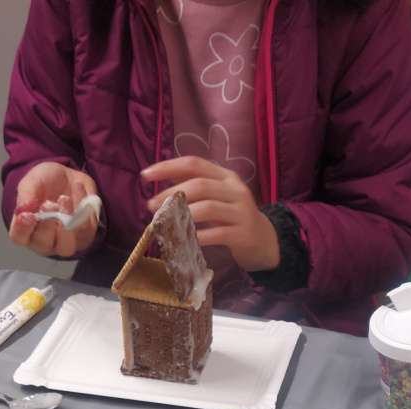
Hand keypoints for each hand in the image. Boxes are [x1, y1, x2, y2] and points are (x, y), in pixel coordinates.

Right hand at [10, 162, 98, 257]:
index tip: (28, 215)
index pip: (19, 237)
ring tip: (65, 198)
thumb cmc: (46, 182)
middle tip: (50, 204)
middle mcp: (43, 241)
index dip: (23, 229)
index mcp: (25, 229)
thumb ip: (26, 195)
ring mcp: (64, 243)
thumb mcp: (32, 181)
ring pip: (66, 247)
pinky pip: (85, 231)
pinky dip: (83, 210)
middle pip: (44, 245)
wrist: (70, 176)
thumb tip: (24, 209)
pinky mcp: (84, 237)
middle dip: (48, 224)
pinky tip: (78, 190)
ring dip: (67, 223)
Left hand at [142, 157, 279, 272]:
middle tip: (151, 206)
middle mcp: (235, 189)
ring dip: (182, 215)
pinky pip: (217, 234)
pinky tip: (183, 241)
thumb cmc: (233, 218)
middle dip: (172, 194)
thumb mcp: (216, 197)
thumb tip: (162, 180)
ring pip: (208, 208)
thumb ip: (194, 186)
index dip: (168, 167)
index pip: (194, 164)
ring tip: (163, 223)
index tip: (145, 175)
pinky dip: (198, 237)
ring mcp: (241, 211)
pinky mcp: (243, 234)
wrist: (265, 242)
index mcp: (225, 176)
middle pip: (200, 185)